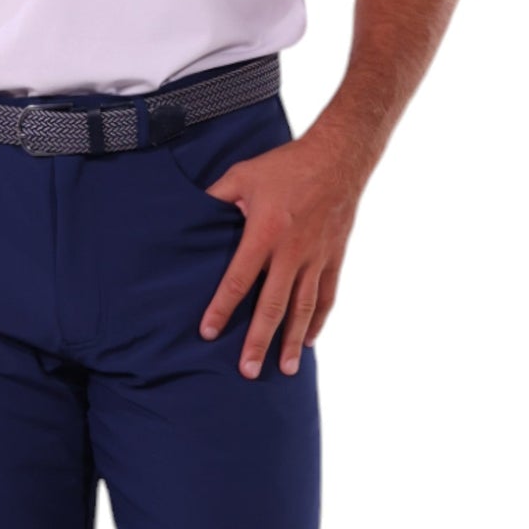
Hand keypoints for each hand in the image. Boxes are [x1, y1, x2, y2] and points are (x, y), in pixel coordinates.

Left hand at [196, 134, 364, 376]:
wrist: (339, 157)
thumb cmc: (287, 165)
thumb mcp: (243, 175)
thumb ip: (216, 197)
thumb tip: (189, 214)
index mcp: (265, 233)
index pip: (239, 280)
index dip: (222, 308)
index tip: (208, 332)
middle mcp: (292, 252)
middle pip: (273, 305)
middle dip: (258, 341)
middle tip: (246, 370)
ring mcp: (316, 258)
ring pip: (303, 308)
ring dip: (293, 341)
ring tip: (284, 369)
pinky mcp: (334, 258)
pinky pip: (327, 296)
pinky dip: (318, 321)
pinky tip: (309, 341)